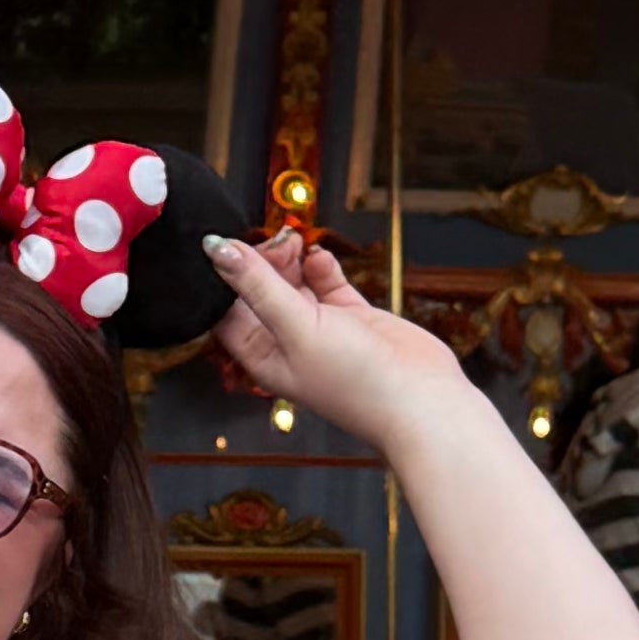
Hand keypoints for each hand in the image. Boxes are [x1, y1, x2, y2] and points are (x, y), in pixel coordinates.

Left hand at [204, 226, 452, 450]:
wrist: (422, 398)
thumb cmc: (355, 380)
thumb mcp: (297, 327)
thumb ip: (258, 286)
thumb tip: (217, 251)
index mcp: (262, 356)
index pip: (227, 310)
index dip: (227, 277)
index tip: (234, 245)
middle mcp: (286, 343)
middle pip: (258, 291)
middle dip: (263, 261)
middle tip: (279, 241)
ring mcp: (319, 328)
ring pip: (292, 283)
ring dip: (290, 260)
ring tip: (297, 242)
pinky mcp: (350, 317)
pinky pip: (326, 283)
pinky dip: (320, 267)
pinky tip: (320, 256)